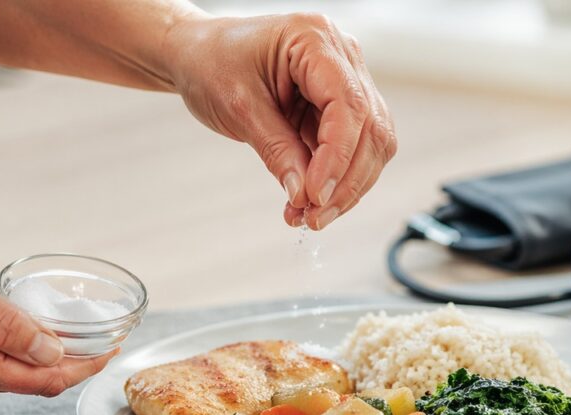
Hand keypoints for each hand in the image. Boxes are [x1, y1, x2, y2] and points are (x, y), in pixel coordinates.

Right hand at [0, 225, 115, 400]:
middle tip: (103, 342)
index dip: (83, 368)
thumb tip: (52, 352)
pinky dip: (13, 356)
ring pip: (7, 376)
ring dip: (42, 361)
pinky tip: (26, 335)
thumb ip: (7, 324)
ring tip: (74, 337)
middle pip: (29, 382)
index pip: (42, 380)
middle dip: (70, 365)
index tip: (113, 353)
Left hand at [165, 13, 396, 229]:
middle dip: (346, 182)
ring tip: (310, 216)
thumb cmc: (212, 63)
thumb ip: (276, 150)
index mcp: (315, 39)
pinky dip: (336, 180)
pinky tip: (310, 202)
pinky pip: (353, 148)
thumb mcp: (239, 107)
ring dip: (346, 187)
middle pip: (370, 128)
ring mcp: (345, 79)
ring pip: (371, 144)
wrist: (199, 54)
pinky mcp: (338, 105)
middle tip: (314, 218)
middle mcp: (341, 55)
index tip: (316, 195)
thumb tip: (305, 195)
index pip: (348, 105)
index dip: (338, 157)